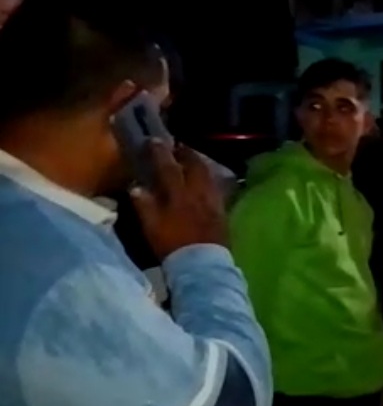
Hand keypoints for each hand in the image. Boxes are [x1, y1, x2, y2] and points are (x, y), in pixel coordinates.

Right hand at [131, 140, 227, 259]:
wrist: (202, 265)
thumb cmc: (172, 246)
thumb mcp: (151, 227)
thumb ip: (144, 205)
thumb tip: (136, 186)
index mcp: (178, 195)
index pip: (168, 167)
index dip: (161, 152)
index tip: (155, 140)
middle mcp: (199, 193)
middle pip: (195, 166)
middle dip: (186, 153)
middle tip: (179, 147)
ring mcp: (214, 202)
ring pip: (209, 175)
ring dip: (200, 164)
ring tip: (193, 160)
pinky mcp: (223, 211)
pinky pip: (217, 188)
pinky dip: (210, 180)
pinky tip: (207, 181)